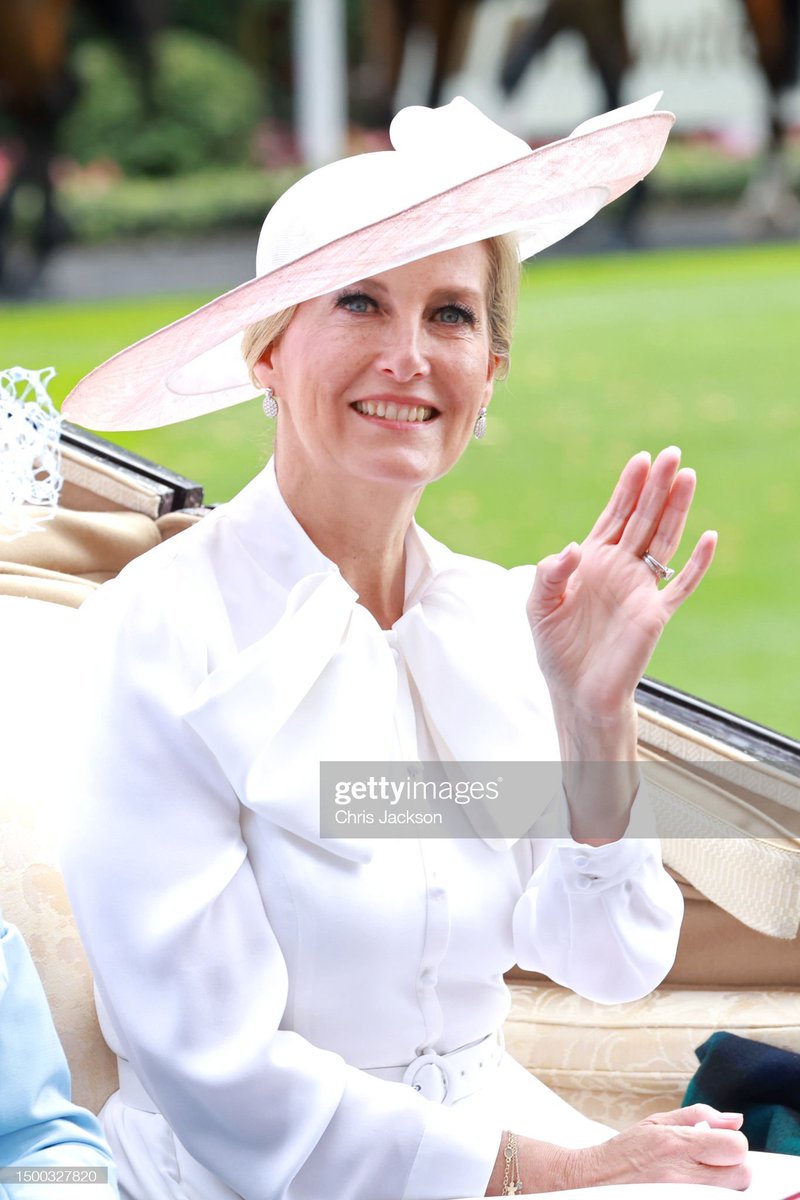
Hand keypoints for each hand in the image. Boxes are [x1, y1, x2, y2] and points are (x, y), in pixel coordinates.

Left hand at [528, 447, 715, 727]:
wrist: (576, 691)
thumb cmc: (556, 648)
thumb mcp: (538, 606)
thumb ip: (549, 574)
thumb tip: (574, 548)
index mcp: (592, 562)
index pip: (614, 516)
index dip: (627, 488)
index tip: (641, 459)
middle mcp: (620, 569)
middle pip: (643, 519)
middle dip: (656, 487)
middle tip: (672, 453)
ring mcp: (640, 589)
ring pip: (664, 540)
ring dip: (676, 510)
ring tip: (689, 477)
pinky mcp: (655, 614)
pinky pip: (681, 585)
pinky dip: (697, 563)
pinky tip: (709, 538)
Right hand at [570, 1105, 750, 1189]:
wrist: (592, 1183)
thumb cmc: (625, 1152)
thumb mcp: (656, 1122)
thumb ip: (699, 1116)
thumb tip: (736, 1120)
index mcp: (677, 1145)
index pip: (736, 1147)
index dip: (732, 1143)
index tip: (718, 1144)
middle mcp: (682, 1177)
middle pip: (742, 1176)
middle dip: (732, 1167)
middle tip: (710, 1164)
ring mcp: (681, 1199)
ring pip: (731, 1195)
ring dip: (722, 1185)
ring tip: (698, 1179)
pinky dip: (707, 1196)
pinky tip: (689, 1190)